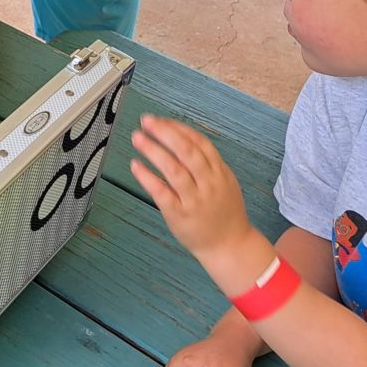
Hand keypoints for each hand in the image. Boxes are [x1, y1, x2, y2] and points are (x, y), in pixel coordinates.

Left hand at [129, 114, 252, 260]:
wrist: (229, 246)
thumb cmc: (223, 212)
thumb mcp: (225, 182)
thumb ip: (206, 162)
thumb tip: (179, 136)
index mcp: (219, 172)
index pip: (199, 142)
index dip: (179, 128)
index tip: (161, 120)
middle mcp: (208, 183)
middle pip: (187, 151)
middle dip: (166, 133)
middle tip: (147, 121)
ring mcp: (194, 199)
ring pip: (174, 169)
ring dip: (154, 151)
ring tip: (138, 137)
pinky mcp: (179, 214)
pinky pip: (161, 193)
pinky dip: (147, 177)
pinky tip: (136, 165)